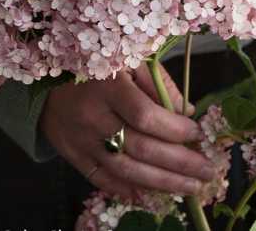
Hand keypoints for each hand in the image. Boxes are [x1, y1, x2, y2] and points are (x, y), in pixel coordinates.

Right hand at [40, 62, 215, 199]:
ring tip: (191, 188)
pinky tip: (150, 196)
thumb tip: (187, 112)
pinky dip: (126, 190)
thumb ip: (158, 83)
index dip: (175, 129)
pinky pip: (101, 179)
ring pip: (124, 169)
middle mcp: (93, 117)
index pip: (146, 116)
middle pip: (140, 148)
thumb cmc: (96, 66)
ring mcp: (81, 141)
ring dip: (161, 183)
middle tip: (208, 171)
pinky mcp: (72, 155)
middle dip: (179, 163)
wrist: (47, 81)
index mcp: (108, 87)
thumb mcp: (128, 60)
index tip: (198, 134)